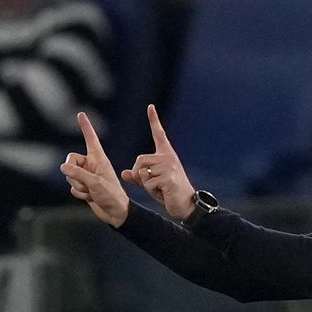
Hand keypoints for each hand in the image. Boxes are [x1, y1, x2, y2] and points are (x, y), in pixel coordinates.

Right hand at [60, 112, 128, 226]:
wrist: (116, 212)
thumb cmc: (111, 195)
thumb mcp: (95, 182)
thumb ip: (78, 173)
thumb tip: (62, 167)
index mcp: (99, 158)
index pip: (91, 139)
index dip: (86, 127)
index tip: (81, 114)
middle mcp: (92, 164)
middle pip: (70, 161)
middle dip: (73, 173)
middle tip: (86, 182)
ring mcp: (87, 175)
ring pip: (69, 176)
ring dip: (78, 186)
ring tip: (92, 191)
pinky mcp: (84, 186)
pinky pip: (72, 187)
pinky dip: (79, 193)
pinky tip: (90, 197)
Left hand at [122, 104, 194, 220]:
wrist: (187, 205)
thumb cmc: (169, 193)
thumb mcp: (152, 183)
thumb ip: (138, 177)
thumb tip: (124, 173)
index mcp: (166, 155)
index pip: (159, 134)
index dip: (154, 120)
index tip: (150, 107)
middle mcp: (168, 157)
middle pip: (139, 160)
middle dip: (138, 174)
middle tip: (151, 185)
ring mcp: (169, 166)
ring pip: (142, 172)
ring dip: (145, 185)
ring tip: (160, 189)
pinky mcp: (168, 177)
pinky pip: (148, 183)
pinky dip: (151, 191)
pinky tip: (163, 192)